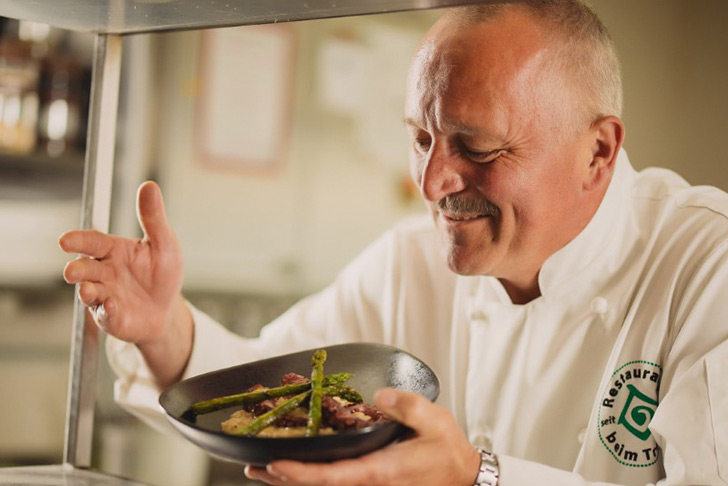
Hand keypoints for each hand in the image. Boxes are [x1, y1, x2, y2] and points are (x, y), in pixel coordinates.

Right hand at [59, 181, 192, 386]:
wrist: (166, 309)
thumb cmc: (162, 273)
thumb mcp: (164, 244)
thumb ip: (153, 218)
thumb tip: (149, 186)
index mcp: (113, 251)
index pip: (91, 242)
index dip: (77, 241)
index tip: (64, 240)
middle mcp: (103, 272)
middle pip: (83, 268)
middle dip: (75, 269)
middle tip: (71, 271)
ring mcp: (104, 296)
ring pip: (88, 293)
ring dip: (87, 292)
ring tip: (88, 291)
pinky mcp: (111, 317)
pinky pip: (106, 315)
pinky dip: (109, 311)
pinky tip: (114, 306)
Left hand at [244, 388, 480, 485]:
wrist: (462, 477)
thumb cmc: (447, 450)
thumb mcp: (434, 420)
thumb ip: (406, 406)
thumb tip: (378, 397)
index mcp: (381, 470)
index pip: (332, 476)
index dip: (302, 473)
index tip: (276, 464)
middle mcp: (369, 484)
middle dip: (283, 479)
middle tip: (252, 465)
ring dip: (289, 481)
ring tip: (259, 469)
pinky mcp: (369, 483)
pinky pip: (333, 481)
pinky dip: (308, 477)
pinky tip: (291, 469)